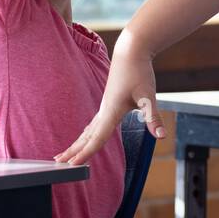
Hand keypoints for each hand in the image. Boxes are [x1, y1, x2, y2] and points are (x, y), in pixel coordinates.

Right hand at [55, 30, 165, 165]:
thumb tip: (161, 136)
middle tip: (58, 164)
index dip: (86, 153)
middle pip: (86, 136)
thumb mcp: (148, 95)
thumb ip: (153, 117)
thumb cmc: (138, 72)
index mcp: (111, 112)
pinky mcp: (107, 103)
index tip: (72, 166)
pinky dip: (86, 133)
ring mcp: (104, 107)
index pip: (97, 138)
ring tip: (63, 154)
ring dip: (76, 143)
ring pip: (87, 130)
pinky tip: (85, 136)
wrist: (130, 51)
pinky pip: (93, 123)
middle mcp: (104, 111)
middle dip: (73, 150)